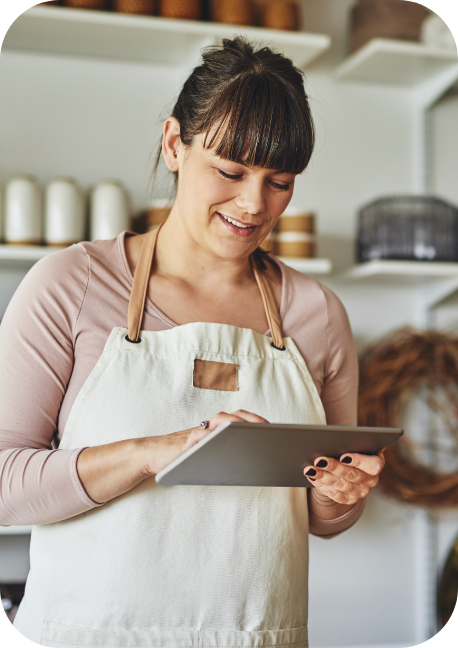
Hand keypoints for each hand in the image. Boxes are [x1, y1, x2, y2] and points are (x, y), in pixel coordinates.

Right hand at [147, 409, 268, 475]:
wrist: (153, 455)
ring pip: (218, 422)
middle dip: (251, 419)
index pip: (239, 419)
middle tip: (267, 428)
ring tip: (249, 431)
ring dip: (235, 424)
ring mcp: (197, 432)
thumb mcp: (207, 456)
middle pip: (233, 416)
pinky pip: (199, 437)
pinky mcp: (185, 442)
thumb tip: (251, 463)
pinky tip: (220, 441)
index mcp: (216, 430)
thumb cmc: (183, 457)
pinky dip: (210, 438)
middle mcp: (208, 427)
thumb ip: (223, 455)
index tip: (274, 427)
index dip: (256, 420)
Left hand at [303, 448, 385, 505]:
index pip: (372, 465)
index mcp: (376, 463)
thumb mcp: (354, 443)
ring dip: (323, 477)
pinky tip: (312, 477)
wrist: (349, 463)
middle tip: (318, 460)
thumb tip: (333, 440)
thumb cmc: (351, 447)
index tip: (343, 456)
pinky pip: (335, 495)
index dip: (358, 461)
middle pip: (352, 475)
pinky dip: (322, 486)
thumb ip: (350, 441)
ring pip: (341, 486)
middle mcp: (371, 480)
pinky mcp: (350, 499)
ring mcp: (361, 492)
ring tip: (310, 469)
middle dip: (333, 467)